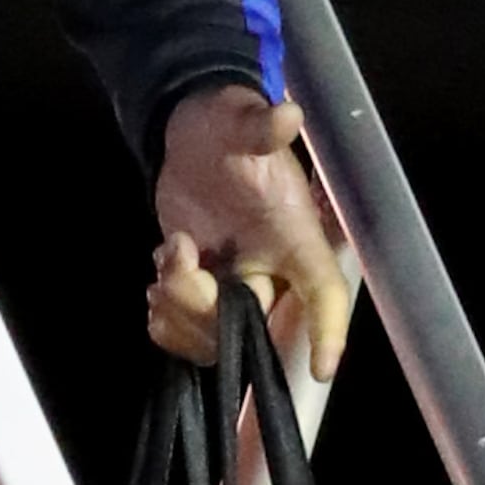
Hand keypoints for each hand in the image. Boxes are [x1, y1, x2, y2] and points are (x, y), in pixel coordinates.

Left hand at [146, 84, 354, 385]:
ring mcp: (234, 284)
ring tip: (165, 269)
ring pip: (216, 339)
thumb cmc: (227, 124)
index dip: (328, 331)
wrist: (191, 136)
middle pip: (254, 326)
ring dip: (180, 314)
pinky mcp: (202, 290)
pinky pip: (188, 335)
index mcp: (295, 238)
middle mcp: (270, 270)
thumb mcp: (240, 120)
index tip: (323, 369)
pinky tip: (157, 285)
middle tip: (180, 260)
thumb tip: (287, 115)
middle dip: (206, 307)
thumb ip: (260, 128)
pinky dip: (165, 324)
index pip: (323, 292)